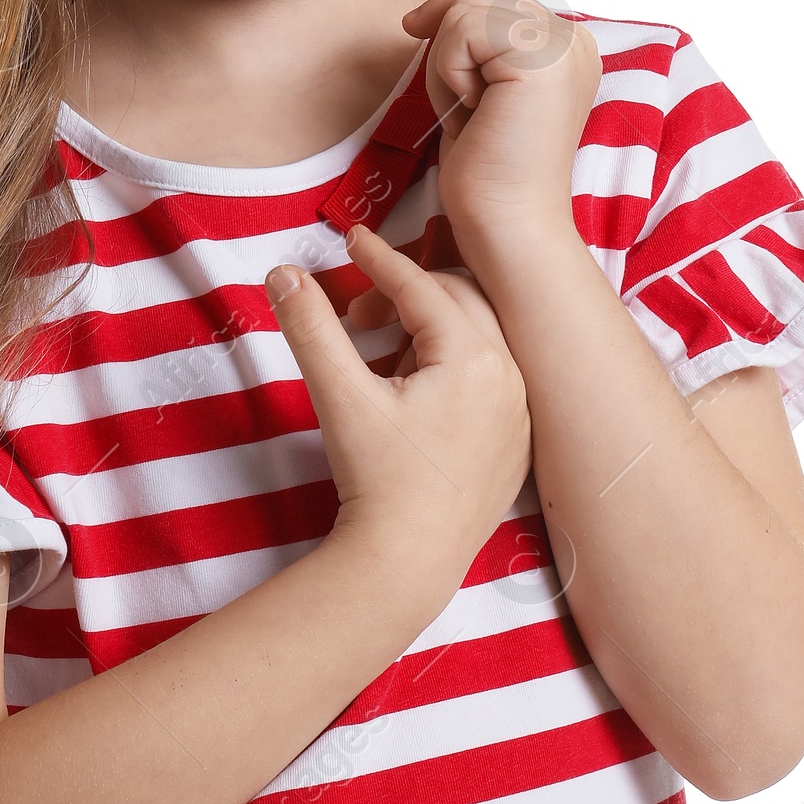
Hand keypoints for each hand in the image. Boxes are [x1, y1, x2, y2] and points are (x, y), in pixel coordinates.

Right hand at [266, 223, 530, 590]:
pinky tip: (414, 393)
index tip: (352, 238)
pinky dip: (455, 367)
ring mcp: (520, 414)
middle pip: (460, 302)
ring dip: (432, 330)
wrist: (406, 564)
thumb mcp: (339, 396)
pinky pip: (492, 381)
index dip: (381, 259)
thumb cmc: (376, 481)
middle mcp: (510, 379)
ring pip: (480, 340)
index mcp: (474, 359)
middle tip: (356, 307)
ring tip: (380, 351)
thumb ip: (311, 327)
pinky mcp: (518, 445)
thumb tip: (282, 274)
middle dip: (406, 292)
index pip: (424, 287)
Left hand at [400, 0, 601, 251]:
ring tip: (466, 114)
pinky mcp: (542, 58)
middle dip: (447, 42)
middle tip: (458, 104)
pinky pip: (462, 31)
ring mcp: (564, 46)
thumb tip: (436, 4)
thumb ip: (480, 43)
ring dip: (445, 66)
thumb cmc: (487, 170)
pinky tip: (470, 114)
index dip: (452, 16)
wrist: (505, 224)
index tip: (423, 42)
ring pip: (468, 11)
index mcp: (569, 48)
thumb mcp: (482, 88)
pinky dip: (447, 74)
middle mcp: (575, 41)